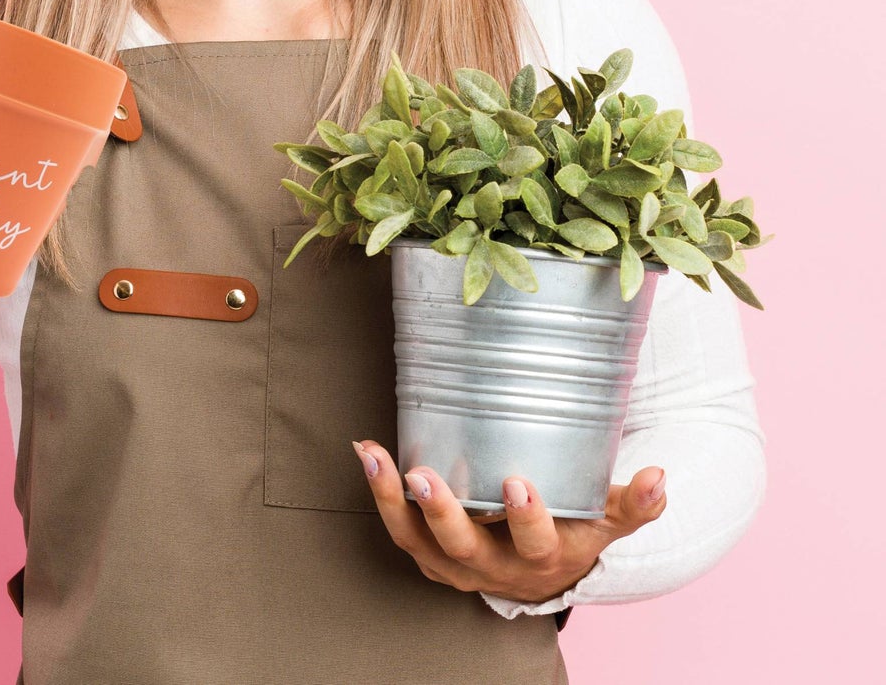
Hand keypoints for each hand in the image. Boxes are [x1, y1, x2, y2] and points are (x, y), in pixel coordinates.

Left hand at [351, 439, 667, 603]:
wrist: (539, 576)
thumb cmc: (572, 533)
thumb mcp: (604, 521)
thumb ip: (633, 503)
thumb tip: (660, 475)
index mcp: (541, 557)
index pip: (535, 544)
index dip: (527, 519)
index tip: (518, 482)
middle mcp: (493, 566)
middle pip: (465, 547)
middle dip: (444, 513)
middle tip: (425, 476)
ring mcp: (455, 562)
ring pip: (417, 540)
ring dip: (392, 499)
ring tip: (373, 454)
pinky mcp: (428, 552)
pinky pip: (399, 526)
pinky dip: (380, 492)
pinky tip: (366, 450)